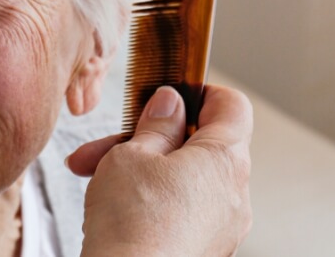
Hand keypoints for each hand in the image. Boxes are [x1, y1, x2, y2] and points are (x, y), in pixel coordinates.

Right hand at [68, 85, 253, 256]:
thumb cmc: (132, 223)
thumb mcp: (132, 154)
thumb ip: (155, 124)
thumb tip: (170, 104)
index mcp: (224, 159)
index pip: (232, 105)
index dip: (199, 93)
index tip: (169, 94)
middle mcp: (235, 194)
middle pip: (200, 146)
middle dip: (150, 139)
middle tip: (110, 144)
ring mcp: (224, 227)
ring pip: (186, 181)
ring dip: (145, 172)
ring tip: (98, 177)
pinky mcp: (206, 250)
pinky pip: (185, 212)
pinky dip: (155, 203)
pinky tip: (116, 208)